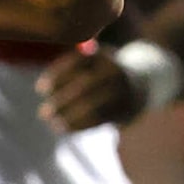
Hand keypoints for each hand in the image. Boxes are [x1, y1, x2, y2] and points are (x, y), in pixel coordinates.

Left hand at [36, 42, 150, 133]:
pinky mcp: (127, 109)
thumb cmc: (103, 73)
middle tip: (43, 113)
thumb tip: (42, 88)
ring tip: (53, 123)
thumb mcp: (91, 62)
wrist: (143, 83)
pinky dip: (80, 125)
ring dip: (69, 117)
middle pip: (84, 86)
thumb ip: (69, 70)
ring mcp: (123, 91)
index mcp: (103, 55)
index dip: (57, 75)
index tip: (40, 89)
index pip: (77, 62)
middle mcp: (114, 71)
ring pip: (93, 105)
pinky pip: (101, 119)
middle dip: (61, 101)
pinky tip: (66, 128)